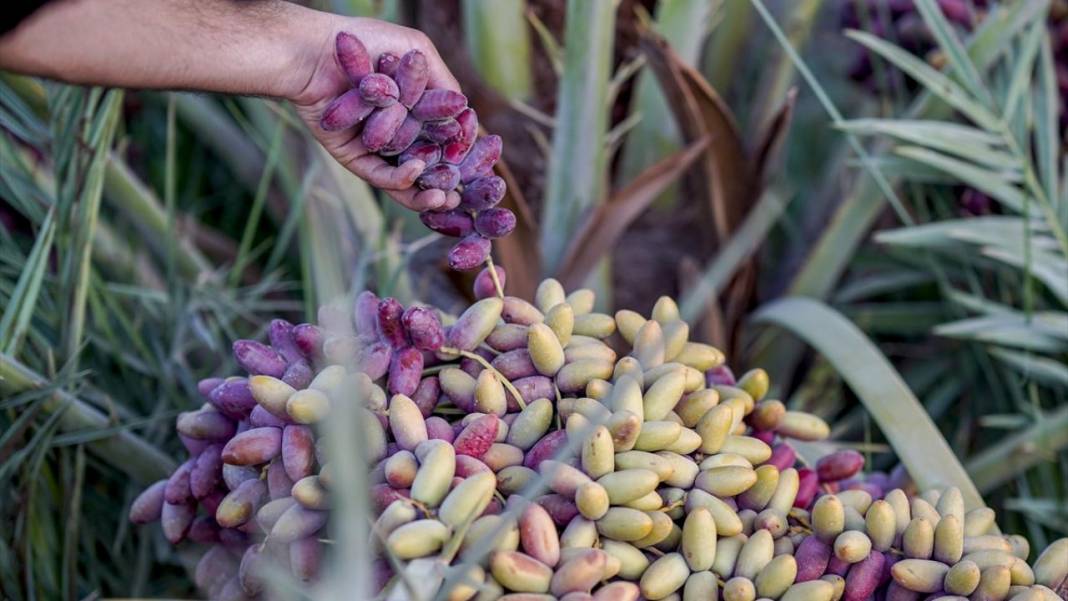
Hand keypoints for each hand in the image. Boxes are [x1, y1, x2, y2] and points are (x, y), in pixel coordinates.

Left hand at [285, 17, 461, 211]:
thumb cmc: (366, 42)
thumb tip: (469, 112)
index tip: (482, 168)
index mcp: (416, 111)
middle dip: (447, 182)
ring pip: (407, 179)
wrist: (317, 49)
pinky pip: (380, 176)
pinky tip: (417, 171)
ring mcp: (377, 148)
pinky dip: (401, 180)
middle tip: (464, 194)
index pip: (445, 140)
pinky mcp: (355, 158)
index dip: (462, 155)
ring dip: (427, 194)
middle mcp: (398, 133)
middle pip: (430, 166)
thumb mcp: (416, 51)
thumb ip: (444, 82)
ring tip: (445, 199)